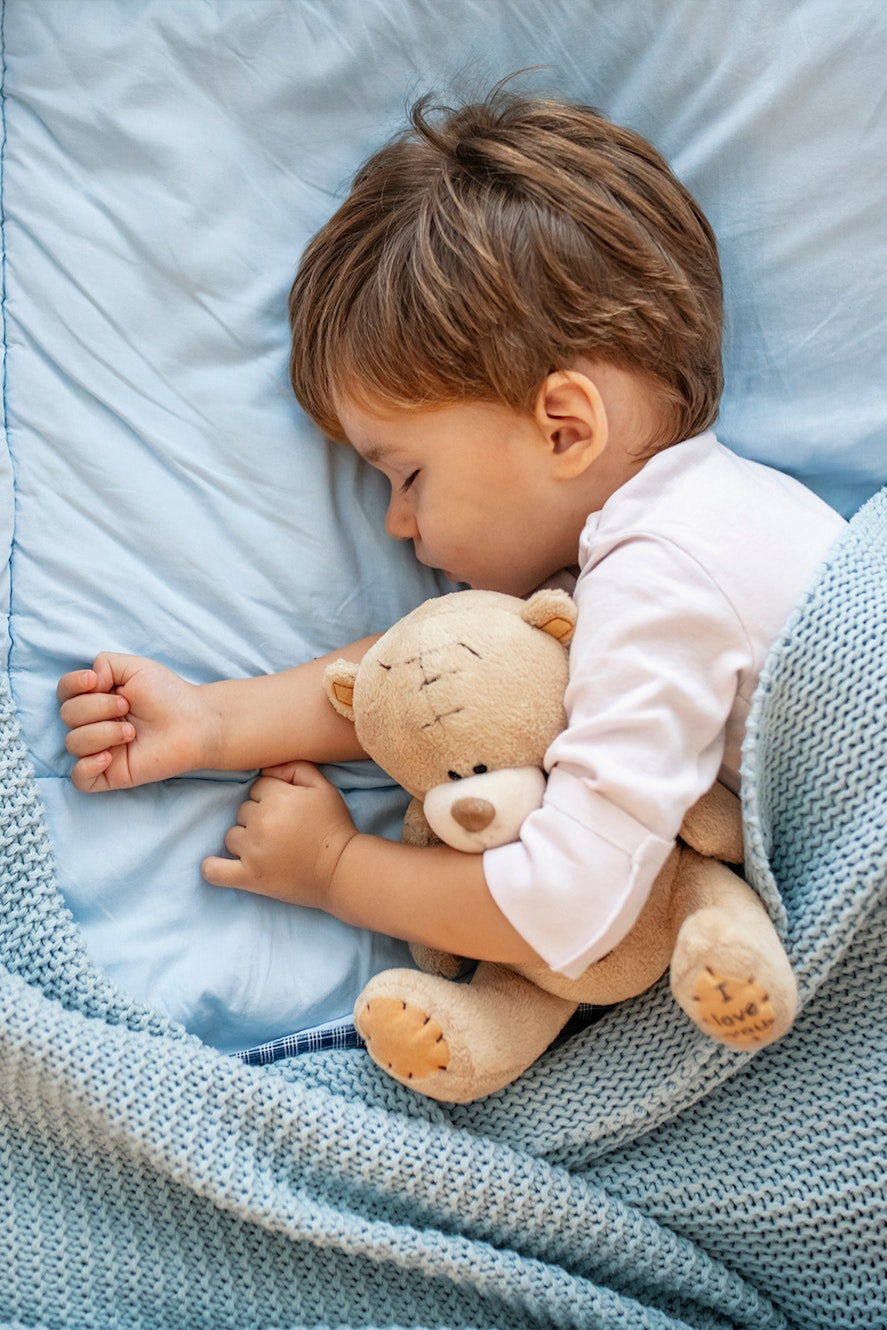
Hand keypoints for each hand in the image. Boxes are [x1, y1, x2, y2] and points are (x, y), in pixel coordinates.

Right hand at [57, 653, 207, 791]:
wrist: (195, 724)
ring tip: (131, 732)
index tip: (95, 681)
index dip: (73, 685)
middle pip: (67, 715)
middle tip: (127, 707)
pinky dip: (87, 766)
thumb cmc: (168, 695)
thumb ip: (104, 664)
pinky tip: (109, 757)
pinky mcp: (109, 774)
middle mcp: (94, 723)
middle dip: (97, 707)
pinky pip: (78, 778)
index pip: (64, 691)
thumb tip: (87, 681)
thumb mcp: (136, 667)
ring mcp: (99, 749)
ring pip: (72, 743)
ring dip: (102, 733)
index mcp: (96, 697)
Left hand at [201, 762, 358, 906]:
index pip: (256, 789)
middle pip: (243, 811)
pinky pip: (215, 871)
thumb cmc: (334, 826)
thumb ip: (295, 767)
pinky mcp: (249, 877)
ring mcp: (253, 851)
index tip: (287, 811)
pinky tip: (216, 864)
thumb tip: (267, 768)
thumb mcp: (323, 787)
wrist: (342, 870)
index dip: (271, 798)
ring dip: (244, 841)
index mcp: (278, 797)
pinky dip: (212, 868)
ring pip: (231, 836)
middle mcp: (261, 822)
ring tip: (268, 849)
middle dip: (258, 818)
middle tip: (282, 832)